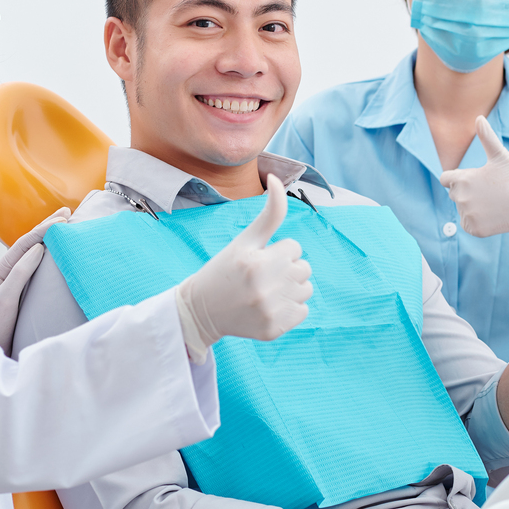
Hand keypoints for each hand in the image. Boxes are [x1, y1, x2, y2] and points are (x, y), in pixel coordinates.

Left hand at [0, 207, 70, 354]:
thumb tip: (37, 248)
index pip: (23, 245)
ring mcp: (12, 283)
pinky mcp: (20, 293)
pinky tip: (54, 251)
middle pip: (27, 245)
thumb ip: (20, 273)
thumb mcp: (6, 299)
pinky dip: (45, 256)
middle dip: (46, 228)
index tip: (61, 220)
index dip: (42, 230)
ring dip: (47, 239)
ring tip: (63, 225)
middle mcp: (5, 274)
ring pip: (31, 255)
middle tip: (66, 214)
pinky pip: (34, 269)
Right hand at [175, 174, 312, 358]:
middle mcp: (266, 288)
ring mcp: (271, 311)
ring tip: (265, 291)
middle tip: (261, 276)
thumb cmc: (225, 269)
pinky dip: (290, 309)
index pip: (295, 247)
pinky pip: (303, 312)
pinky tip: (268, 307)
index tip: (257, 260)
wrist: (202, 311)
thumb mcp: (245, 240)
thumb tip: (277, 177)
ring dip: (291, 288)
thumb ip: (269, 212)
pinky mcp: (274, 330)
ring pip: (307, 289)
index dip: (277, 251)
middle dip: (286, 268)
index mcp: (258, 262)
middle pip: (304, 268)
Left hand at [440, 116, 508, 236]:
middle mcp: (460, 198)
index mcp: (461, 179)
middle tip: (491, 190)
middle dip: (468, 191)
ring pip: (463, 209)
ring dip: (473, 206)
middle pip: (455, 194)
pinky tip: (493, 214)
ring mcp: (466, 215)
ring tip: (495, 202)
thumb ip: (486, 138)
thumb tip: (479, 117)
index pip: (446, 179)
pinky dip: (478, 220)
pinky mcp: (474, 229)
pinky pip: (468, 224)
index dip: (457, 178)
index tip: (474, 180)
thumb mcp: (500, 156)